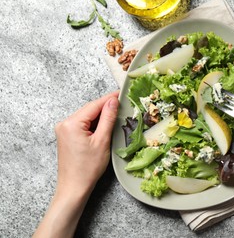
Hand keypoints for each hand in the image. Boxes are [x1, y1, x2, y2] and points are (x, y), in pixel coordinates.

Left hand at [33, 91, 118, 237]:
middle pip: (90, 110)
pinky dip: (94, 124)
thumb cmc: (88, 168)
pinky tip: (104, 126)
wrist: (74, 187)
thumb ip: (108, 119)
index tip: (121, 93)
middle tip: (122, 104)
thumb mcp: (102, 141)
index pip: (94, 105)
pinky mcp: (66, 136)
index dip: (109, 98)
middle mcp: (64, 123)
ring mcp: (64, 130)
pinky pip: (82, 124)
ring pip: (87, 117)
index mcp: (72, 123)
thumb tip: (113, 101)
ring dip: (101, 116)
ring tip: (116, 115)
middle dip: (106, 107)